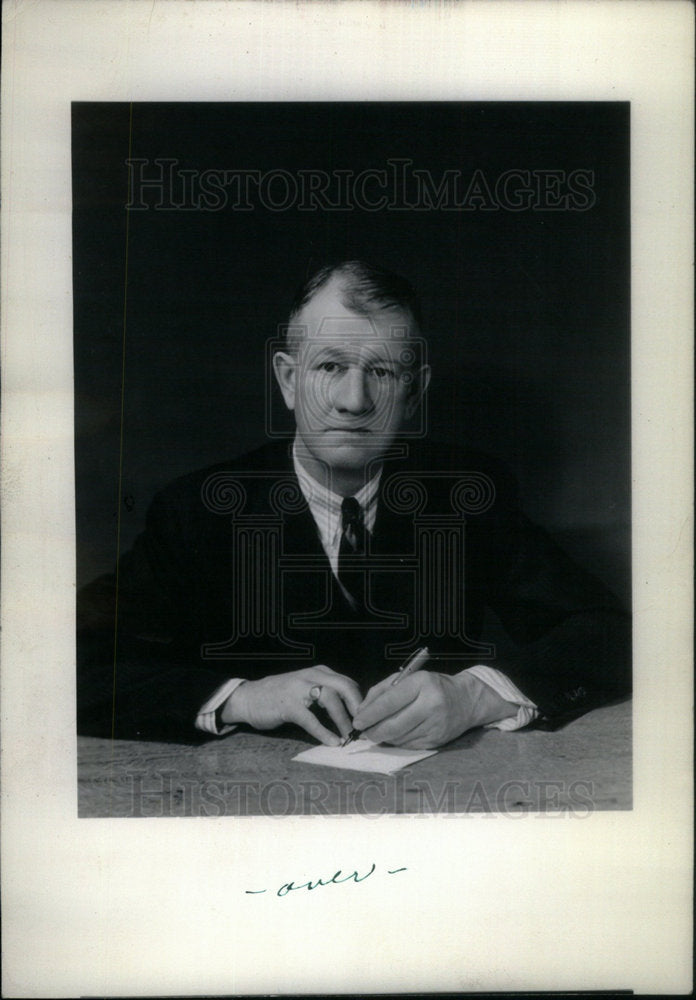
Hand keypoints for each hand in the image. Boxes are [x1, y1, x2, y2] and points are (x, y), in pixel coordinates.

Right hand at [220, 665, 361, 745]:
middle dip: (357, 707)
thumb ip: (326, 693)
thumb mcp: (307, 687)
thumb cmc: (280, 696)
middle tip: (364, 726)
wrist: (249, 698)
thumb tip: (353, 710)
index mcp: (319, 672)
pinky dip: (324, 732)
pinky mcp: (289, 705)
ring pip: (330, 699)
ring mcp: (299, 688)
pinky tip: (332, 742)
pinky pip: (311, 720)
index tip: (367, 718)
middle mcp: (311, 675)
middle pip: (344, 686)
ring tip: (350, 736)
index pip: (348, 683)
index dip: (360, 701)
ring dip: (343, 720)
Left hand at [351, 670, 517, 748]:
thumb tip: (362, 711)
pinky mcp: (437, 741)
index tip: (357, 721)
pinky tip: (396, 734)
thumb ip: (382, 691)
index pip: (391, 701)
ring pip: (399, 738)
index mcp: (422, 684)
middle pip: (394, 725)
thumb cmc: (432, 686)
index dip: (371, 713)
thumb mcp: (408, 678)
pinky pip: (408, 745)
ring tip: (379, 730)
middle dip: (374, 731)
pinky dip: (397, 742)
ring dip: (384, 737)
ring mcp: (436, 725)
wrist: (467, 700)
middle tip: (364, 731)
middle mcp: (431, 704)